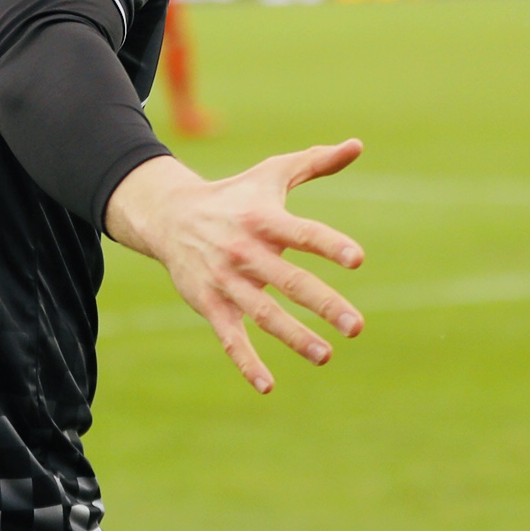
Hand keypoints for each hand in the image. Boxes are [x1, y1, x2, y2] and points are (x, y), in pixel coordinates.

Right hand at [105, 140, 364, 392]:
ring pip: (263, 314)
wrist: (171, 216)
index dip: (330, 245)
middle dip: (323, 304)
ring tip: (326, 355)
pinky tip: (267, 385)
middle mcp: (246, 251)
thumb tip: (358, 145)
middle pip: (289, 281)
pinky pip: (229, 337)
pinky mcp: (210, 304)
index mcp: (264, 219)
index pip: (302, 233)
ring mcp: (226, 281)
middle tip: (357, 327)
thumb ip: (316, 163)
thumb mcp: (272, 174)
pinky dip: (245, 362)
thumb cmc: (235, 195)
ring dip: (294, 337)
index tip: (358, 260)